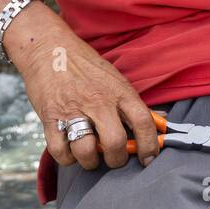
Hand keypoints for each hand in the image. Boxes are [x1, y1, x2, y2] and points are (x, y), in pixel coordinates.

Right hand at [4, 7, 160, 171]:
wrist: (47, 48)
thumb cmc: (84, 65)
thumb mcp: (114, 78)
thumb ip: (133, 103)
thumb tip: (162, 121)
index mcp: (118, 91)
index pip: (143, 122)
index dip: (150, 145)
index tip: (148, 159)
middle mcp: (98, 101)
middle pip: (115, 142)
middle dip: (117, 159)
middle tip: (113, 158)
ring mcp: (73, 110)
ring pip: (86, 151)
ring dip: (90, 161)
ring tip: (90, 154)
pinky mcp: (50, 117)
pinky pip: (60, 152)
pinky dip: (67, 158)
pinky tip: (71, 149)